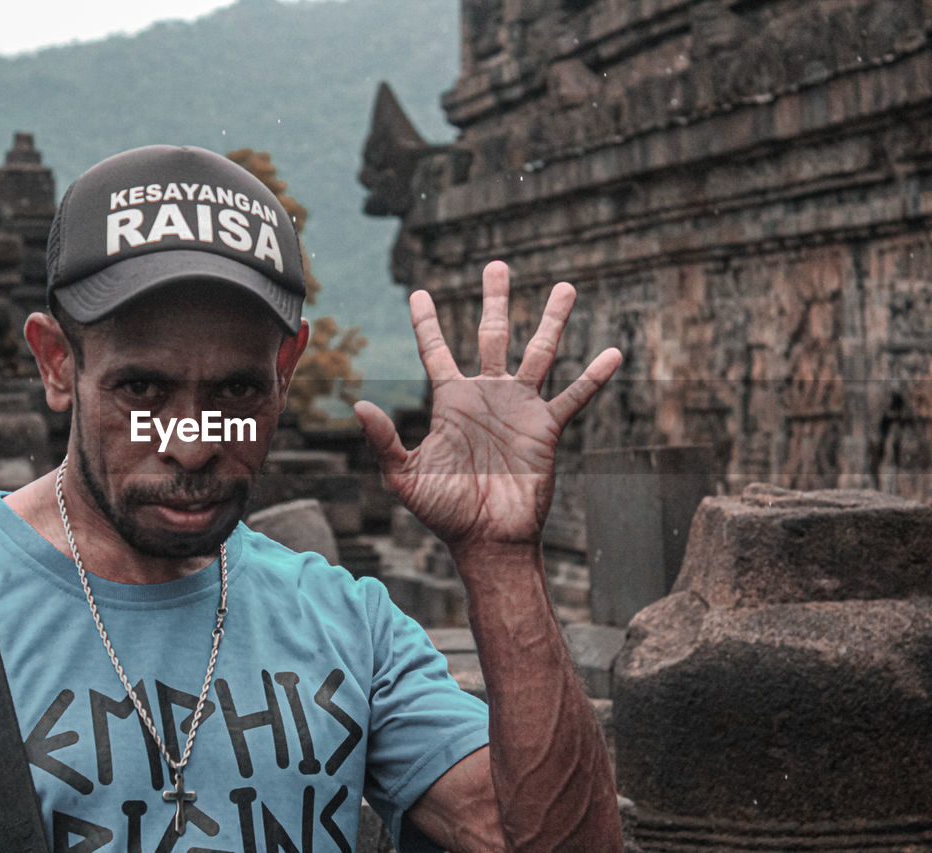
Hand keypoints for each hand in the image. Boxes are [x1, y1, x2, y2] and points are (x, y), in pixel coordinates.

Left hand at [354, 261, 619, 553]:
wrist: (487, 540)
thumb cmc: (444, 512)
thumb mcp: (405, 476)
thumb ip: (384, 440)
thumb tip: (359, 405)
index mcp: (451, 401)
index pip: (435, 351)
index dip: (426, 322)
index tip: (418, 293)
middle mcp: (486, 396)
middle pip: (491, 335)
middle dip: (495, 300)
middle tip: (496, 266)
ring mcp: (519, 408)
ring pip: (539, 353)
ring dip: (552, 320)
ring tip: (565, 287)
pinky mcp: (546, 428)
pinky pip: (574, 396)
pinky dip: (594, 376)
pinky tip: (613, 354)